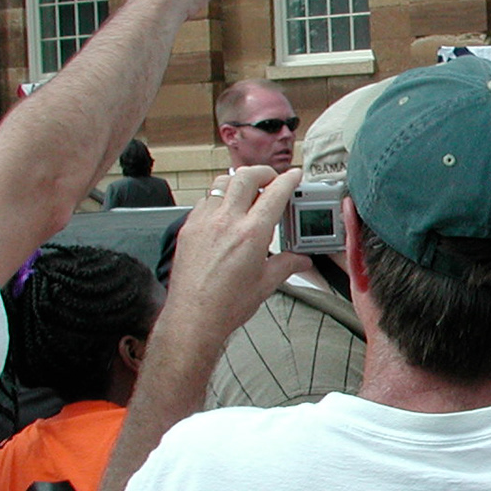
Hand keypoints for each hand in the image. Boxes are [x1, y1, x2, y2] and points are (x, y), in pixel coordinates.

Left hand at [166, 166, 308, 348]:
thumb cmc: (227, 304)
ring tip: (247, 191)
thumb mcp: (266, 283)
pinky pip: (204, 200)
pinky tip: (224, 210)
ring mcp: (205, 222)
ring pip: (222, 183)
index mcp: (252, 233)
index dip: (289, 180)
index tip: (294, 176)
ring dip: (239, 182)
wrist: (194, 317)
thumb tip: (301, 260)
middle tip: (272, 179)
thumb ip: (287, 265)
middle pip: (246, 177)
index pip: (275, 193)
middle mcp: (227, 221)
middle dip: (263, 173)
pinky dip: (218, 197)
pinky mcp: (189, 228)